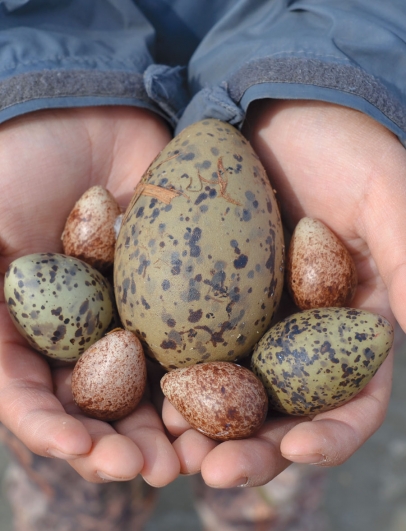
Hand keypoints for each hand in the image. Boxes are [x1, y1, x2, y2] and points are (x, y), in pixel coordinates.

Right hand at [0, 106, 180, 484]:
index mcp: (27, 327)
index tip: (79, 450)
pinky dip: (208, 372)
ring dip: (171, 424)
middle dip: (122, 441)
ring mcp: (130, 313)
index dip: (50, 427)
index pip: (30, 394)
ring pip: (150, 383)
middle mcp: (81, 330)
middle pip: (99, 404)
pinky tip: (229, 398)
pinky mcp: (177, 291)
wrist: (82, 113)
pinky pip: (196, 337)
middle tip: (154, 470)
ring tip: (196, 456)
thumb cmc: (15, 162)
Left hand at [162, 100, 399, 486]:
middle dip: (253, 450)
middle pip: (281, 413)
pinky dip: (165, 376)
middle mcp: (297, 332)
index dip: (332, 435)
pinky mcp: (200, 297)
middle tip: (215, 471)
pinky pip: (182, 344)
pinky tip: (141, 395)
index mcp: (350, 324)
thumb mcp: (385, 194)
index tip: (299, 451)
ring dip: (202, 428)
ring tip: (171, 451)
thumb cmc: (341, 145)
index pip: (352, 400)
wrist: (276, 106)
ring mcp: (246, 318)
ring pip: (227, 392)